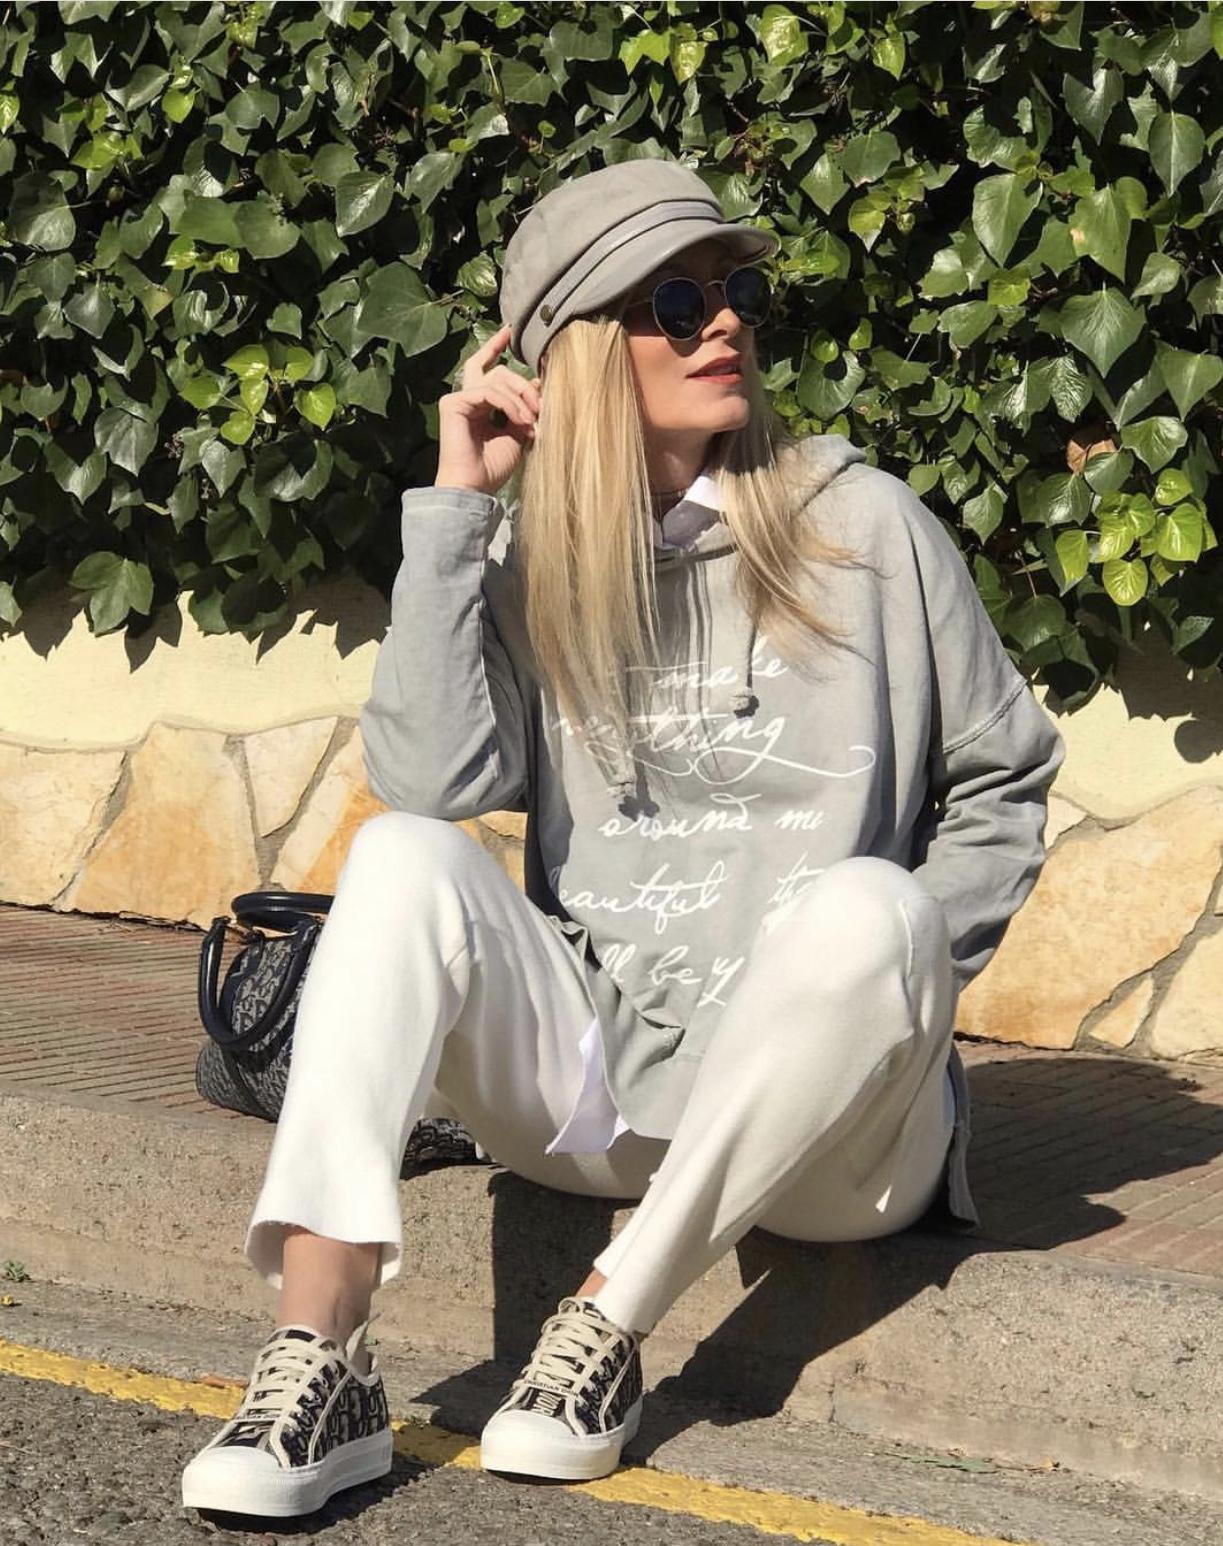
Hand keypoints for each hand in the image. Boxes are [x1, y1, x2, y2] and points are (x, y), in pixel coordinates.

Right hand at [434, 323, 542, 495]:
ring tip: (532, 421)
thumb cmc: (493, 467)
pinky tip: (520, 421)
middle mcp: (468, 398)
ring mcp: (458, 399)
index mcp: (480, 404)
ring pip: (497, 378)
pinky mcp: (454, 404)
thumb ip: (524, 409)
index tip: (509, 332)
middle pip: (500, 371)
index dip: (497, 348)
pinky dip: (509, 404)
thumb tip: (537, 384)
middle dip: (524, 387)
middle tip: (541, 410)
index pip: (489, 368)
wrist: (474, 487)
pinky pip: (489, 391)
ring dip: (521, 399)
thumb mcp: (518, 434)